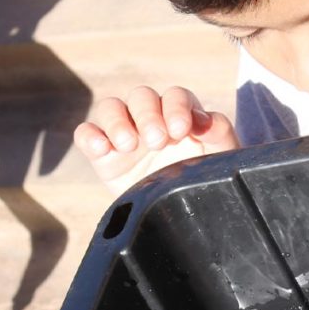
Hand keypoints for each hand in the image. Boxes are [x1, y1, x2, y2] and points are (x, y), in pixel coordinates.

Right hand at [74, 86, 239, 194]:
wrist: (183, 213)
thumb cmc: (205, 177)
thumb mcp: (221, 156)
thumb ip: (219, 132)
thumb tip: (202, 118)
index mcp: (181, 113)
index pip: (175, 96)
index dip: (176, 107)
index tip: (180, 130)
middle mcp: (151, 117)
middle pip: (141, 96)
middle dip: (148, 115)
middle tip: (157, 141)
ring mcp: (124, 133)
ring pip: (110, 108)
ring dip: (117, 121)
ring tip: (128, 146)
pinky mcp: (103, 154)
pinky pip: (87, 134)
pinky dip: (89, 136)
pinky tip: (101, 149)